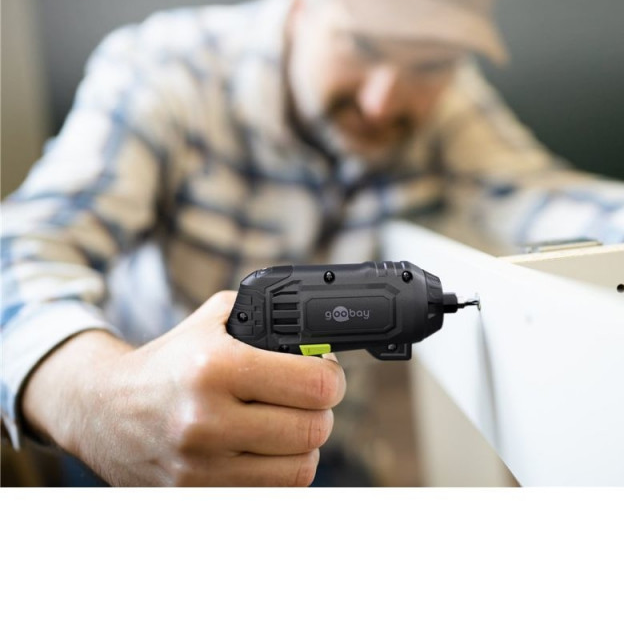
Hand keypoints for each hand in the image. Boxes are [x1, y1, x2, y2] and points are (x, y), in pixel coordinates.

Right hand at [22, 291, 346, 485]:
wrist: (103, 409)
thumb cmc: (169, 361)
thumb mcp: (214, 319)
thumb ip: (267, 316)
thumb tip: (319, 340)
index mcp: (214, 367)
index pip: (313, 385)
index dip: (330, 379)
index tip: (325, 375)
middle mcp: (206, 420)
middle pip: (312, 429)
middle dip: (321, 411)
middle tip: (309, 400)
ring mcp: (200, 465)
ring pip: (299, 468)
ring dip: (304, 446)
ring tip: (288, 425)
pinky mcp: (197, 495)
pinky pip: (271, 492)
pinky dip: (279, 472)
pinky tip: (266, 450)